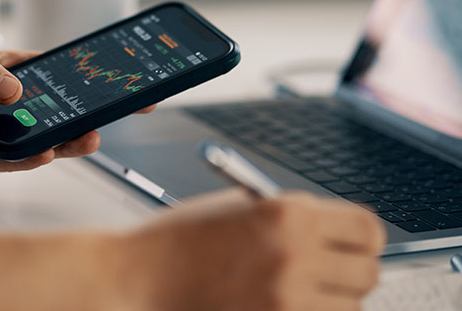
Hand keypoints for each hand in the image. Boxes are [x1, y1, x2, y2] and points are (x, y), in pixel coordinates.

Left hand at [0, 44, 155, 178]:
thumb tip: (15, 90)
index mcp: (3, 69)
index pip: (54, 69)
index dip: (87, 71)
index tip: (119, 74)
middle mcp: (7, 102)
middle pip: (58, 105)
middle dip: (91, 107)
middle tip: (123, 108)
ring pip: (44, 136)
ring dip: (68, 137)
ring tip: (89, 135)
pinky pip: (15, 160)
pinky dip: (33, 158)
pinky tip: (48, 152)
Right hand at [119, 189, 384, 310]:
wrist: (140, 277)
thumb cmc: (180, 238)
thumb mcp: (238, 208)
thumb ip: (291, 218)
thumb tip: (336, 236)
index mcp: (287, 214)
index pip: (368, 230)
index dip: (361, 237)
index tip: (351, 243)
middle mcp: (294, 256)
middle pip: (367, 273)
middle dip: (349, 271)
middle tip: (326, 270)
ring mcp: (286, 300)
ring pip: (349, 309)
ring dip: (331, 301)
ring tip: (294, 291)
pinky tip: (279, 304)